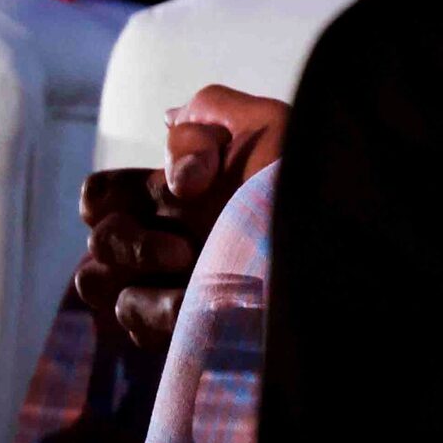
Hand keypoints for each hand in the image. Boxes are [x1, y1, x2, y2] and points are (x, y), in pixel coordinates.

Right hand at [71, 86, 292, 349]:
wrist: (344, 252)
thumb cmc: (309, 187)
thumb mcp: (269, 126)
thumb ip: (208, 112)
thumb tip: (164, 125)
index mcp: (177, 196)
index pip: (102, 197)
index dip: (110, 194)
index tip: (172, 191)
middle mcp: (164, 241)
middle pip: (98, 241)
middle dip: (129, 241)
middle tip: (183, 248)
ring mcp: (168, 289)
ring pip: (97, 283)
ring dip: (139, 276)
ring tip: (190, 279)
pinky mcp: (180, 330)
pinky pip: (132, 323)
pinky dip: (159, 313)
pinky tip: (201, 306)